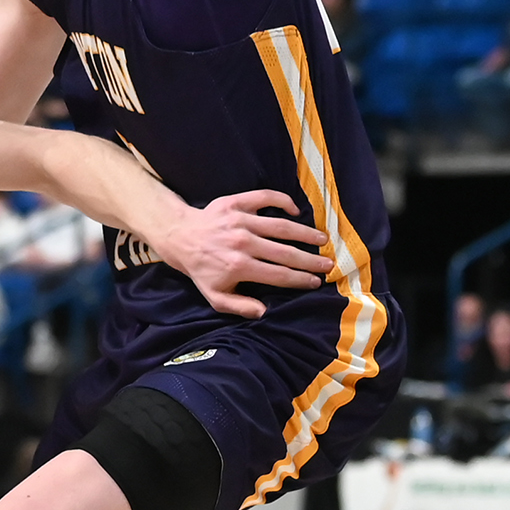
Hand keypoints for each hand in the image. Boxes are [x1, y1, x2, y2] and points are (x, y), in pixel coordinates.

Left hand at [148, 190, 329, 317]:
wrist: (180, 237)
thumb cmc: (202, 269)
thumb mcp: (215, 295)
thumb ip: (239, 307)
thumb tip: (264, 312)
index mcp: (239, 266)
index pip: (279, 275)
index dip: (301, 280)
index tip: (316, 282)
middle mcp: (242, 243)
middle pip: (286, 253)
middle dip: (310, 260)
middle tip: (328, 264)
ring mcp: (240, 220)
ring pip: (281, 226)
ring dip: (305, 233)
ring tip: (322, 239)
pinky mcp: (236, 202)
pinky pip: (265, 197)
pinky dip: (283, 201)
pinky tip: (296, 211)